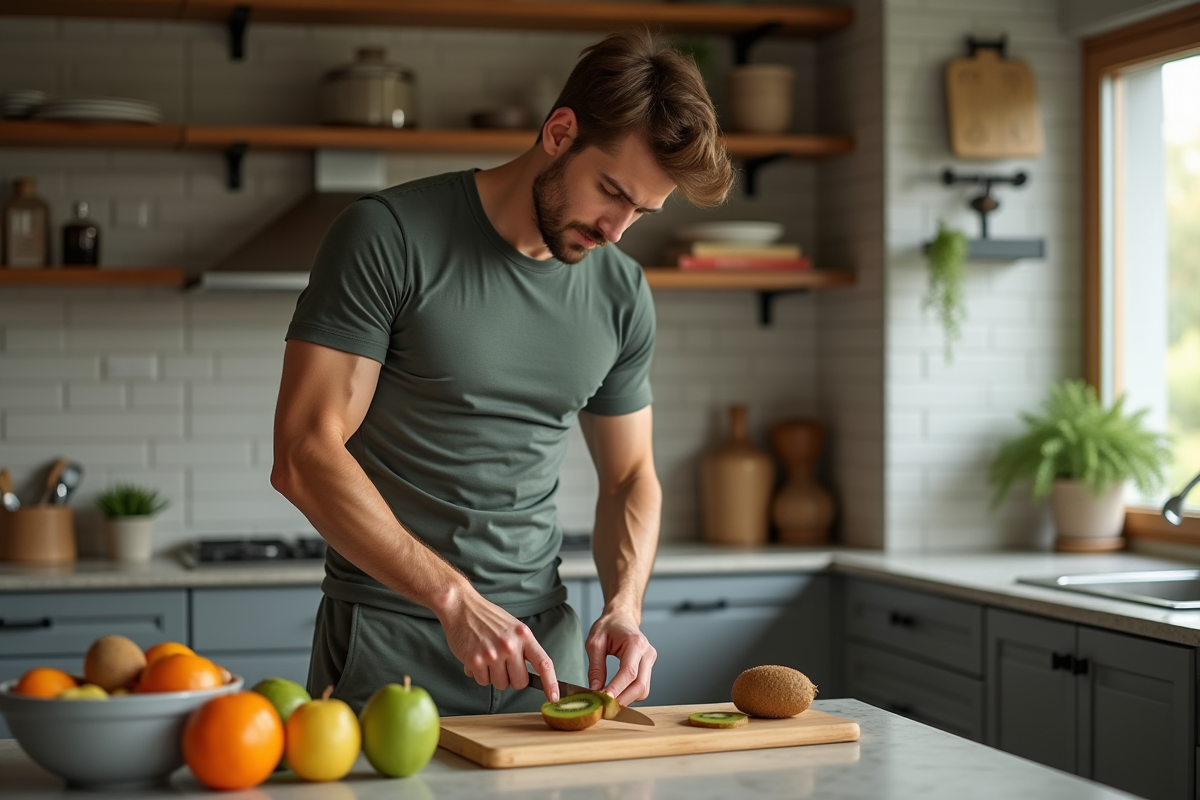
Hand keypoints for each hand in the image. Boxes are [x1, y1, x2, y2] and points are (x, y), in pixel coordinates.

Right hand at [438, 594, 558, 702]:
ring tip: (488, 658)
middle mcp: (510, 645)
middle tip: (504, 664)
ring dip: (494, 676)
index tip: (554, 697)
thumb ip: (524, 648)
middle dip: (513, 678)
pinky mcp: (474, 660)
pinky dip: (479, 674)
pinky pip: (483, 682)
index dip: (551, 683)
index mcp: (524, 635)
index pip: (543, 663)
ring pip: (500, 684)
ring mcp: (492, 654)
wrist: (462, 607)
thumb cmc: (489, 618)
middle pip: (520, 682)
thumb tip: (535, 676)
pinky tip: (477, 658)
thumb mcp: (514, 627)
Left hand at [585, 612, 655, 705]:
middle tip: (604, 707)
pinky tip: (616, 694)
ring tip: (608, 701)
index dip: (617, 689)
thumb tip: (595, 690)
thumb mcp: (595, 642)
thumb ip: (595, 667)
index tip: (604, 700)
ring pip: (643, 689)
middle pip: (640, 685)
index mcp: (635, 643)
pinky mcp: (648, 667)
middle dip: (623, 699)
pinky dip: (629, 694)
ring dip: (627, 699)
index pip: (628, 672)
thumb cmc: (609, 626)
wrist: (621, 617)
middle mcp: (647, 652)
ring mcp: (650, 660)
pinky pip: (642, 686)